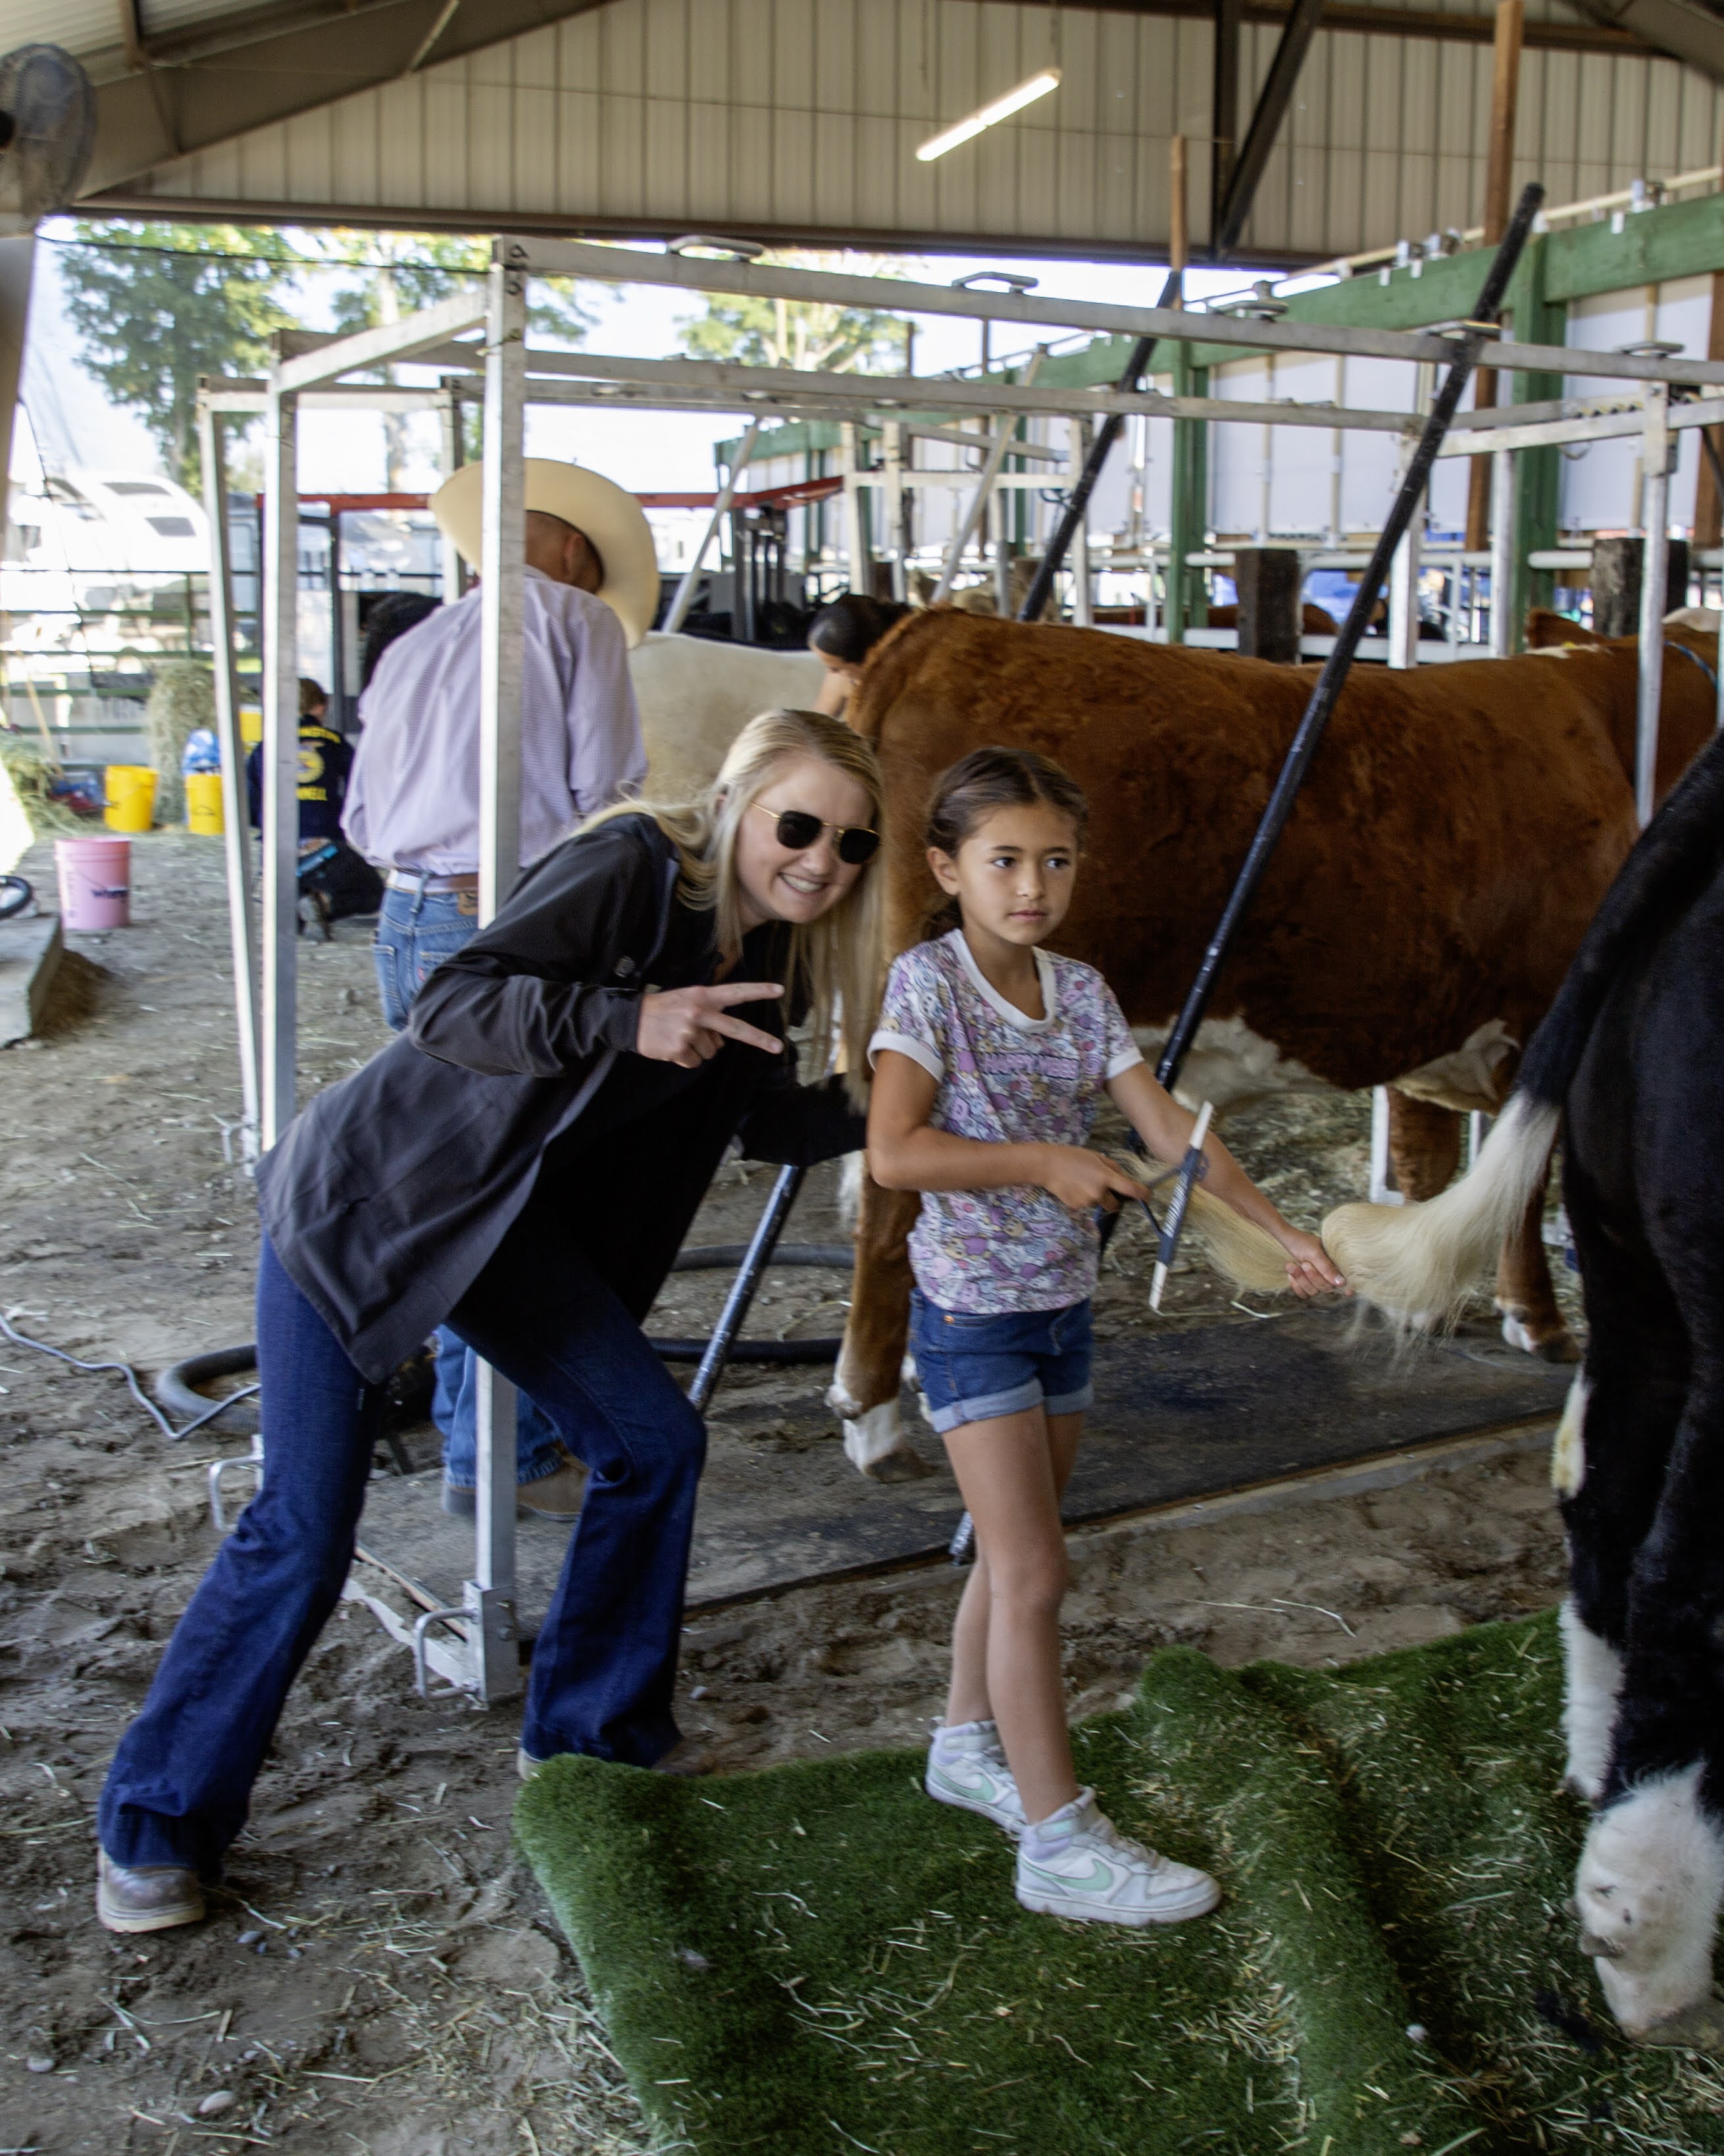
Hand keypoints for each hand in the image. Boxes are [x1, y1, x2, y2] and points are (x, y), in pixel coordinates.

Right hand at [634, 982, 783, 1067]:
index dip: (758, 991)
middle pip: (736, 1029)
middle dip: (759, 1039)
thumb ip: (709, 1013)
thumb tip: (723, 1040)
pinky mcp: (679, 1049)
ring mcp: (689, 1032)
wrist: (631, 1020)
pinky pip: (695, 1062)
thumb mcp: (687, 1000)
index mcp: (702, 996)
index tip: (779, 990)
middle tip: (777, 1047)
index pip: (735, 992)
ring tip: (680, 1037)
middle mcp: (698, 1012)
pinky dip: (686, 1059)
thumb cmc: (664, 1009)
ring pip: (712, 1051)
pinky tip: (673, 1047)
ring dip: (699, 1049)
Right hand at [1033, 1145, 1150, 1213]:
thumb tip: (1121, 1177)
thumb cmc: (1071, 1156)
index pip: (1130, 1189)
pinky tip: (1073, 1188)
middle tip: (1104, 1190)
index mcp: (1106, 1176)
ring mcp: (1087, 1201)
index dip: (1142, 1194)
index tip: (1147, 1196)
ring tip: (1081, 1183)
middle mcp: (1098, 1192)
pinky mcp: (1076, 1207)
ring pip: (1098, 1204)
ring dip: (1095, 1197)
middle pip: (1115, 1205)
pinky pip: (1085, 1205)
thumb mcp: (1095, 1155)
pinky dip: (1083, 1199)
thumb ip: (1111, 1167)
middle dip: (1113, 1200)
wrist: (1047, 1165)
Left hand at [1278, 1228, 1348, 1298]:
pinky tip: (1291, 1273)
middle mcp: (1328, 1275)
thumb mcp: (1315, 1253)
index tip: (1348, 1292)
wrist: (1287, 1240)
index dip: (1348, 1288)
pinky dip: (1295, 1284)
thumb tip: (1343, 1283)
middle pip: (1326, 1288)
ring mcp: (1317, 1282)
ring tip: (1291, 1265)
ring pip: (1313, 1292)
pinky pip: (1303, 1294)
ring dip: (1301, 1278)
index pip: (1345, 1281)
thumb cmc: (1303, 1243)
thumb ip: (1327, 1268)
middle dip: (1313, 1276)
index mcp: (1336, 1265)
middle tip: (1305, 1263)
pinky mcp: (1306, 1286)